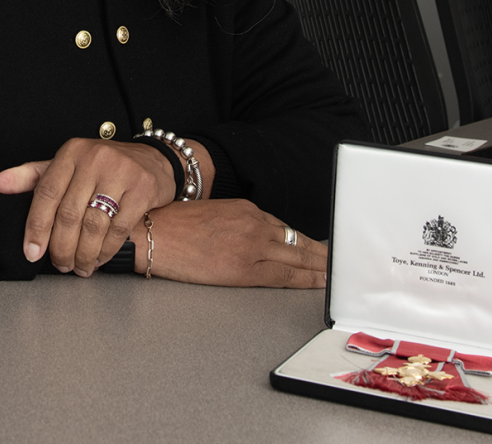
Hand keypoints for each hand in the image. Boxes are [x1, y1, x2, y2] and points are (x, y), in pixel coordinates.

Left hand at [0, 138, 176, 276]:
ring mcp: (121, 172)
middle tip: (60, 264)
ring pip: (93, 225)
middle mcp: (95, 158)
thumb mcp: (67, 165)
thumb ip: (32, 177)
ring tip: (79, 266)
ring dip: (83, 254)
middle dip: (61, 248)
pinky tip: (99, 259)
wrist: (153, 160)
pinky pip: (119, 229)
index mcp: (72, 152)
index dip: (36, 227)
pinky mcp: (143, 188)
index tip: (32, 252)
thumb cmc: (102, 167)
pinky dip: (106, 251)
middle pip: (69, 214)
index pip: (46, 192)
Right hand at [132, 199, 326, 287]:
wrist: (153, 234)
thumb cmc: (174, 226)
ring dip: (320, 266)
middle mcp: (254, 225)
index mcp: (246, 210)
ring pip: (297, 257)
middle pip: (297, 241)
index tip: (316, 247)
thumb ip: (237, 224)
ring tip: (334, 273)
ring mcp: (252, 246)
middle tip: (338, 259)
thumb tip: (252, 240)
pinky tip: (317, 282)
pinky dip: (306, 279)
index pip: (283, 227)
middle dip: (320, 252)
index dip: (303, 240)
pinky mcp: (245, 268)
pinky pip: (284, 275)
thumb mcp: (212, 214)